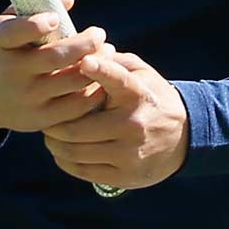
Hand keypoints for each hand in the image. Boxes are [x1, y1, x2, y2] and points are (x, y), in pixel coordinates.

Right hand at [0, 0, 111, 134]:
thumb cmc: (1, 52)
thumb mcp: (4, 28)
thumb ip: (32, 12)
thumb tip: (69, 1)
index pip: (16, 32)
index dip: (37, 24)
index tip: (55, 18)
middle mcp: (11, 72)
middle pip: (55, 58)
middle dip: (85, 44)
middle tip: (99, 33)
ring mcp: (26, 98)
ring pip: (71, 82)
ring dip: (95, 65)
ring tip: (107, 52)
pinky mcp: (40, 119)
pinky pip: (75, 106)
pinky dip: (93, 91)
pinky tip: (100, 77)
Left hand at [43, 48, 188, 189]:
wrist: (182, 137)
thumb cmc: (149, 97)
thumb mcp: (140, 73)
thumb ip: (112, 61)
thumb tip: (80, 52)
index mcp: (137, 94)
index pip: (117, 79)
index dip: (100, 69)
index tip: (85, 61)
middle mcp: (133, 124)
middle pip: (76, 127)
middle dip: (53, 123)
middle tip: (45, 117)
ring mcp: (129, 153)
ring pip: (75, 152)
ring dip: (55, 143)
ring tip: (50, 135)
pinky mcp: (125, 176)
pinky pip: (83, 170)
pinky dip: (65, 161)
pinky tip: (61, 151)